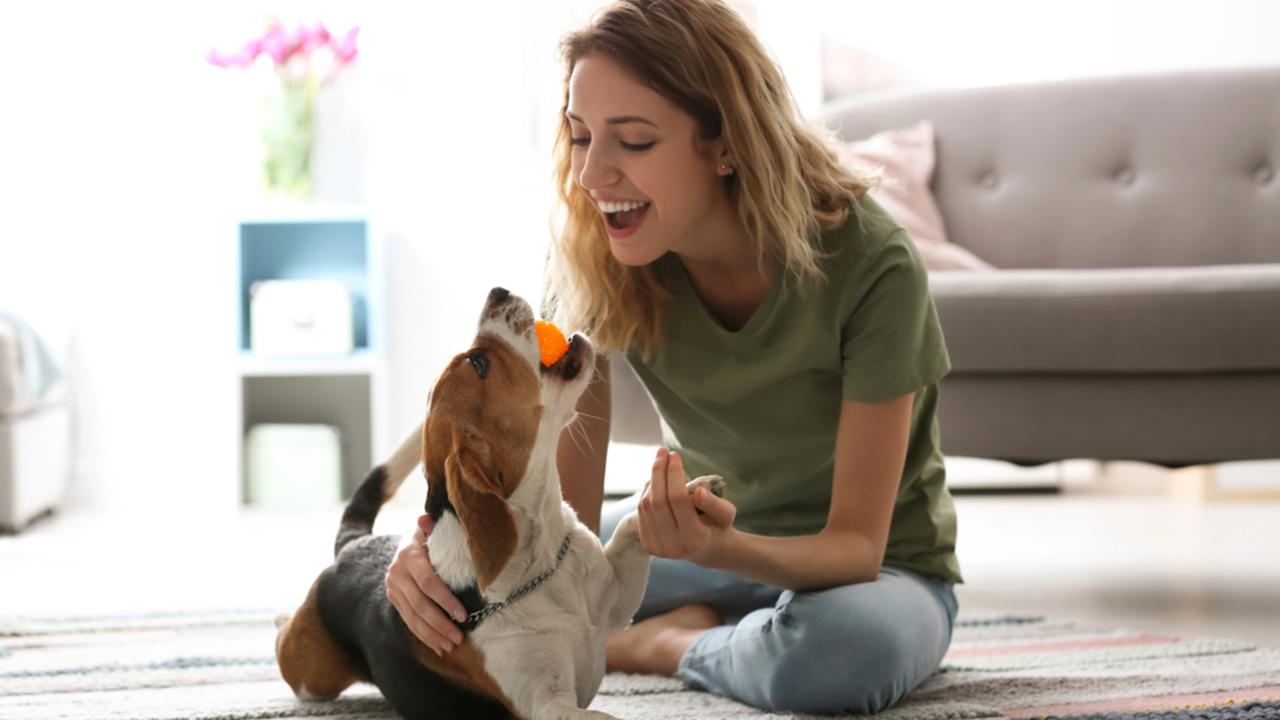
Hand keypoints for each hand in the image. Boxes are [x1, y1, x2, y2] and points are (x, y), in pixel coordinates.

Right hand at [385, 514, 468, 656]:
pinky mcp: (394, 599)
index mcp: (408, 554)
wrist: (406, 541)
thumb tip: (425, 519)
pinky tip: (438, 647)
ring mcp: (393, 588)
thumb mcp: (432, 528)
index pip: (428, 582)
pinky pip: (408, 621)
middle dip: (440, 624)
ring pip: (413, 617)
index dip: (445, 600)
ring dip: (433, 635)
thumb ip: (433, 527)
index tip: (463, 615)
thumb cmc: (430, 534)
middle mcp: (397, 572)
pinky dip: (424, 636)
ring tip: (451, 646)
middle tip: (459, 638)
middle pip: (420, 605)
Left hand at [636, 448, 736, 564]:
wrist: (706, 549)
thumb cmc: (717, 525)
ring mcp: (657, 548)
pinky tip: (655, 481)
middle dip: (659, 472)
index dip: (674, 474)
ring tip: (660, 463)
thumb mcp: (726, 513)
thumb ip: (714, 504)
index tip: (675, 454)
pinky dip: (646, 493)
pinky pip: (641, 513)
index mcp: (694, 539)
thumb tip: (698, 492)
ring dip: (651, 480)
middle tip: (662, 452)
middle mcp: (672, 547)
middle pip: (658, 501)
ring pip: (647, 506)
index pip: (678, 499)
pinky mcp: (647, 546)